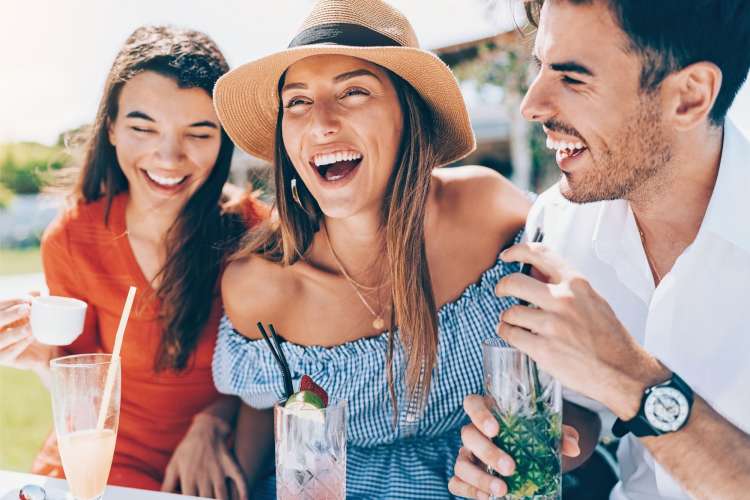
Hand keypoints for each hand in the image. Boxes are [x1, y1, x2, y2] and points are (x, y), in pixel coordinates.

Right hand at [0, 295, 53, 369]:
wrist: (40, 350)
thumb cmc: (30, 327)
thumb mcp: (29, 314)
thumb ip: (29, 302)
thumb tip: (36, 291)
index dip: (10, 302)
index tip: (27, 299)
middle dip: (10, 315)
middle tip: (26, 309)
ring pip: (0, 339)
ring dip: (15, 332)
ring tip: (30, 327)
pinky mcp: (2, 359)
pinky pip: (8, 353)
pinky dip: (20, 345)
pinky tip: (30, 338)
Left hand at [162, 414, 247, 499]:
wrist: (206, 429)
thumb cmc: (187, 450)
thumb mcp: (173, 466)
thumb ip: (167, 486)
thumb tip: (162, 498)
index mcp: (189, 478)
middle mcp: (205, 476)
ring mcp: (220, 471)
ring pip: (223, 496)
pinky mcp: (231, 465)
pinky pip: (240, 480)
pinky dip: (244, 493)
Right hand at [449, 395, 580, 498]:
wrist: (523, 458)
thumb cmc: (530, 439)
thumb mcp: (546, 433)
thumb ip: (559, 435)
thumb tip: (573, 447)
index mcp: (489, 413)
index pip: (472, 403)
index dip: (479, 414)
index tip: (495, 429)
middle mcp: (473, 432)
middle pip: (467, 435)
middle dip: (488, 452)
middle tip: (510, 467)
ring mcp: (466, 455)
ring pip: (461, 463)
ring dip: (479, 478)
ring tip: (502, 490)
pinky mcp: (464, 475)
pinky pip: (456, 482)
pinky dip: (469, 491)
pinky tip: (487, 498)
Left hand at [496, 243, 668, 418]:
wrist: (623, 372)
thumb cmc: (609, 338)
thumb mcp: (592, 301)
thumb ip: (564, 285)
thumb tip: (534, 271)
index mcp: (577, 284)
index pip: (540, 254)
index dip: (517, 251)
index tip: (507, 256)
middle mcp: (564, 300)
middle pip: (514, 282)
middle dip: (502, 287)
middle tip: (502, 291)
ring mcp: (552, 325)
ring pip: (510, 312)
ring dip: (507, 317)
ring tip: (513, 322)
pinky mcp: (543, 349)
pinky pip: (511, 334)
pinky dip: (507, 333)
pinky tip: (514, 334)